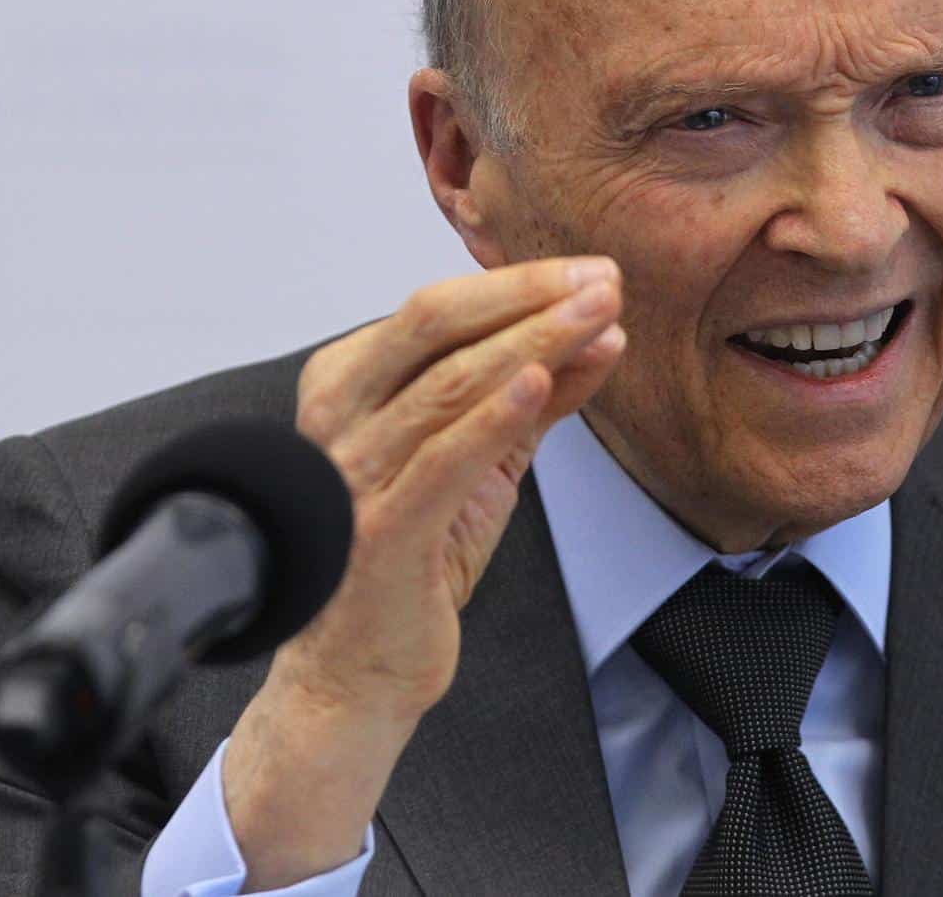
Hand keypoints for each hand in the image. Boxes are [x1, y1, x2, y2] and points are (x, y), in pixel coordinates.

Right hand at [223, 256, 624, 887]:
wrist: (361, 670)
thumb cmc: (416, 554)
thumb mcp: (482, 459)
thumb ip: (535, 395)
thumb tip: (604, 330)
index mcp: (349, 383)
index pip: (438, 309)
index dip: (519, 285)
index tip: (592, 272)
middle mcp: (338, 416)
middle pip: (433, 324)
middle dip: (527, 295)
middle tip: (603, 280)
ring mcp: (353, 473)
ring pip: (446, 382)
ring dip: (534, 342)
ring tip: (599, 316)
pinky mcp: (380, 532)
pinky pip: (442, 458)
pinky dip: (494, 414)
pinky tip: (542, 380)